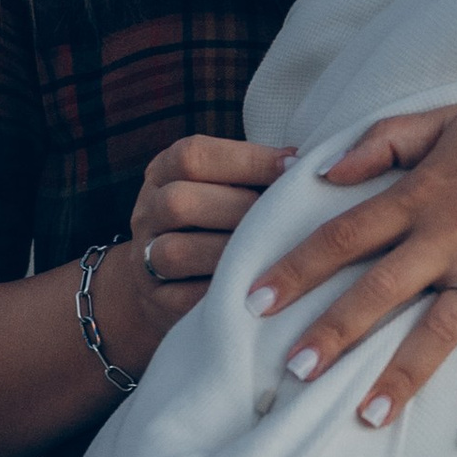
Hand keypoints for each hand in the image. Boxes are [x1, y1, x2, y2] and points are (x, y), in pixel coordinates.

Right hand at [101, 132, 294, 371]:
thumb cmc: (218, 222)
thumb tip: (312, 162)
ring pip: (174, 253)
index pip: (192, 155)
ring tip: (273, 254)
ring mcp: (144, 258)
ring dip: (229, 254)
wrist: (166, 282)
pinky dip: (223, 292)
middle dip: (238, 209)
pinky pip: (183, 299)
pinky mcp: (156, 301)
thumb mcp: (223, 186)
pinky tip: (259, 288)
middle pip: (178, 202)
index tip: (293, 167)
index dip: (246, 159)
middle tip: (283, 218)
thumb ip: (256, 172)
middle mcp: (147, 210)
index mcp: (164, 171)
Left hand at [246, 90, 456, 442]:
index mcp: (421, 194)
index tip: (252, 300)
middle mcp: (448, 237)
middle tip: (290, 372)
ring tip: (364, 418)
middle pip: (376, 290)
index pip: (342, 235)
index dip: (294, 268)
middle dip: (331, 332)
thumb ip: (381, 141)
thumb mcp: (446, 119)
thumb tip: (321, 170)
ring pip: (436, 331)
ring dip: (400, 376)